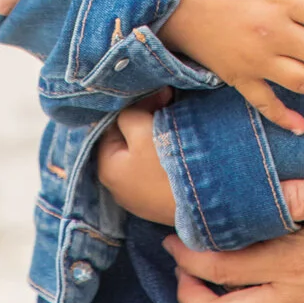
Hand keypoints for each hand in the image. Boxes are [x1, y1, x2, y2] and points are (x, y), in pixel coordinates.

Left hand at [97, 95, 177, 223]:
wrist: (198, 205)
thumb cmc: (163, 167)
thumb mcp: (142, 130)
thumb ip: (132, 112)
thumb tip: (142, 101)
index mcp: (105, 167)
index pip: (114, 124)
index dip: (136, 106)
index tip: (160, 98)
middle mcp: (115, 187)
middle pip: (127, 141)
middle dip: (145, 122)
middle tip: (169, 109)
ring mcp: (136, 198)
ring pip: (141, 156)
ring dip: (155, 140)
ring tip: (175, 129)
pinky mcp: (154, 203)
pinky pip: (152, 172)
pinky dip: (162, 159)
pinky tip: (177, 152)